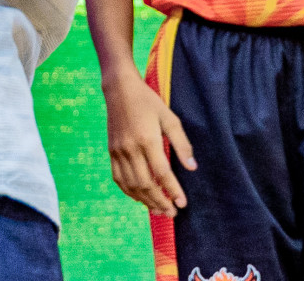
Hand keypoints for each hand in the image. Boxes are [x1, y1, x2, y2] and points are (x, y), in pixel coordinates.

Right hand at [103, 71, 196, 217]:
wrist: (119, 90)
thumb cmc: (148, 102)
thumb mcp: (170, 118)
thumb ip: (181, 143)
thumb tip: (192, 167)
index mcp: (147, 140)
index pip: (162, 173)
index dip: (172, 191)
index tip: (182, 204)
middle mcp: (130, 149)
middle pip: (145, 184)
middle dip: (159, 202)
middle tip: (172, 213)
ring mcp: (118, 152)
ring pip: (131, 185)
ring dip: (145, 201)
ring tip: (159, 210)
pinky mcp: (110, 153)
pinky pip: (118, 179)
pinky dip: (129, 192)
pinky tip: (140, 198)